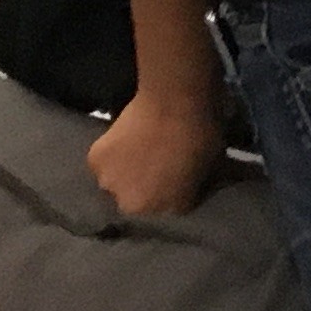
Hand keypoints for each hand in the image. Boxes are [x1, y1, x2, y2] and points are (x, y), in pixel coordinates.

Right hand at [89, 91, 223, 217]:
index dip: (179, 189)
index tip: (181, 174)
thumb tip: (196, 182)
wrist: (175, 101)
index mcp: (172, 209)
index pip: (176, 206)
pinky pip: (103, 164)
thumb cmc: (203, 131)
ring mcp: (110, 186)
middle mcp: (136, 207)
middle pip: (141, 201)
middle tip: (156, 164)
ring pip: (118, 184)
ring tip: (138, 152)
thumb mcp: (215, 163)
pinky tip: (123, 141)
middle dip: (148, 187)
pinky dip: (112, 155)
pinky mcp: (95, 163)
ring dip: (125, 174)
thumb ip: (199, 182)